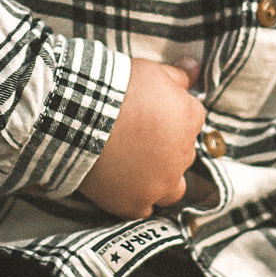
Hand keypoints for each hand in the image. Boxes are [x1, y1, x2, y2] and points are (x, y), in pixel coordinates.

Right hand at [78, 58, 206, 217]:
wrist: (80, 115)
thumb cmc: (117, 89)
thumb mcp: (151, 71)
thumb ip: (178, 74)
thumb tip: (196, 67)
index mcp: (191, 120)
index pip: (191, 120)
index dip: (170, 116)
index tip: (149, 113)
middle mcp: (183, 156)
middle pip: (181, 153)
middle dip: (165, 146)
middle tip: (136, 137)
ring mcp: (159, 183)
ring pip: (170, 187)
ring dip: (159, 178)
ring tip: (135, 167)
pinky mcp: (135, 203)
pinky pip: (143, 208)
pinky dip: (135, 198)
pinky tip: (121, 186)